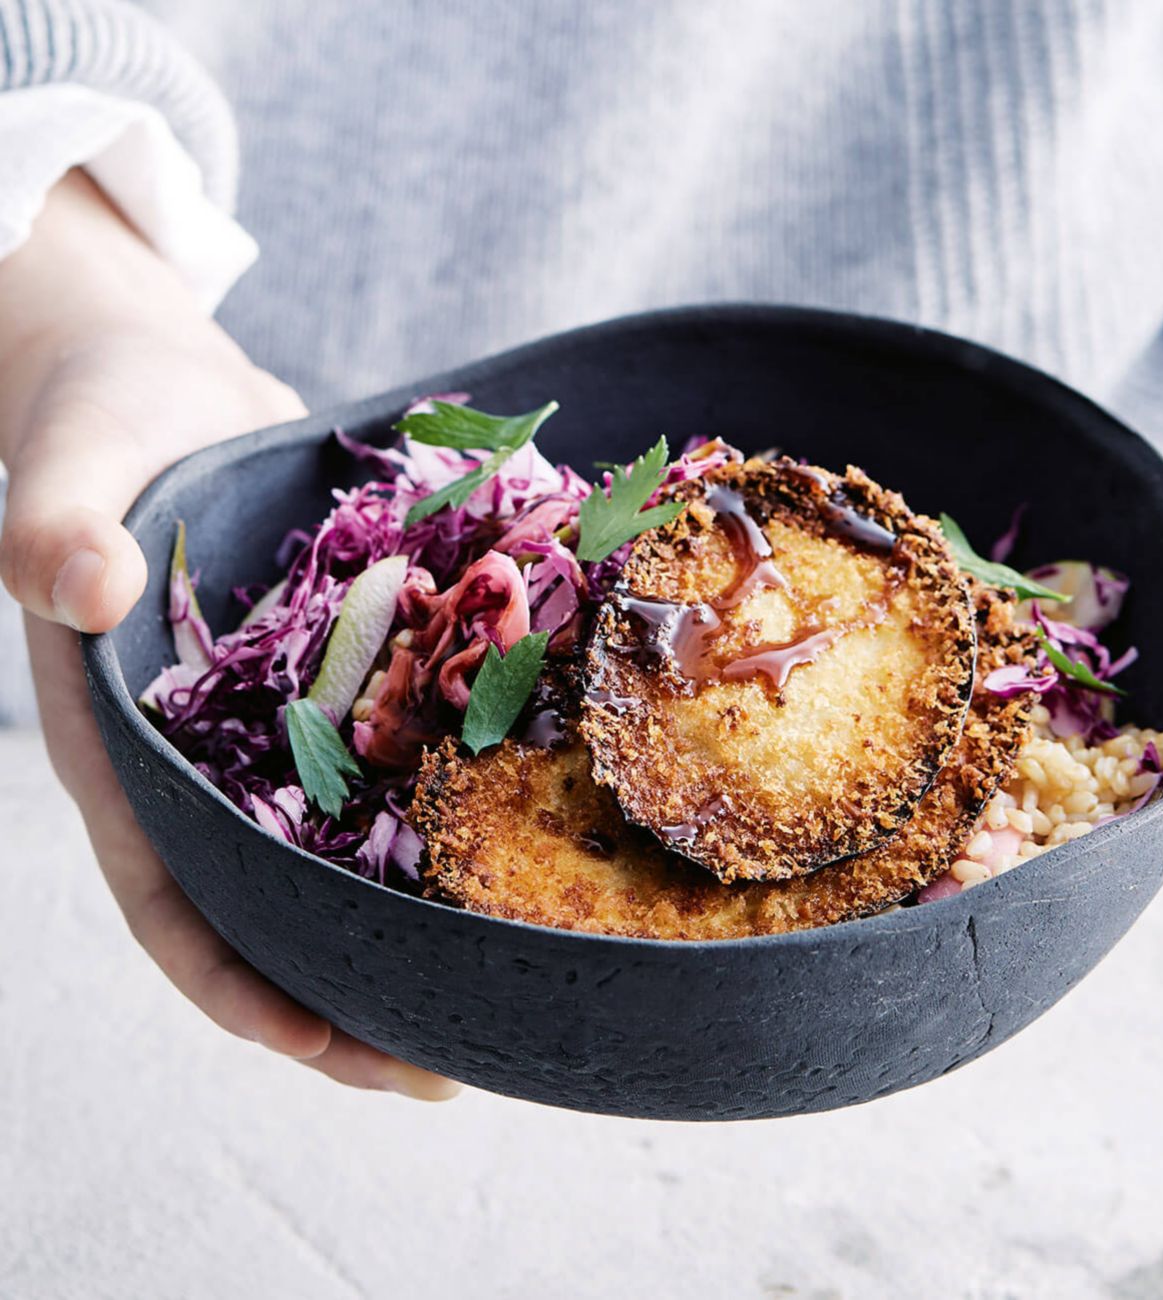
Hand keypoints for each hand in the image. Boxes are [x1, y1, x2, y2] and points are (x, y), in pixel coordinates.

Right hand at [0, 172, 457, 1099]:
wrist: (164, 378)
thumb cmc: (98, 420)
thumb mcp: (68, 465)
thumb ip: (56, 526)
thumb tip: (77, 586)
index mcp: (128, 751)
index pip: (173, 902)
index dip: (242, 987)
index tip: (332, 1047)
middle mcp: (207, 761)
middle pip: (276, 909)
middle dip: (354, 989)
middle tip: (455, 1060)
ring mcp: (275, 727)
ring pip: (341, 850)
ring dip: (410, 920)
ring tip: (510, 978)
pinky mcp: (334, 680)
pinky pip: (386, 762)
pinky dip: (440, 808)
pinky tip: (520, 833)